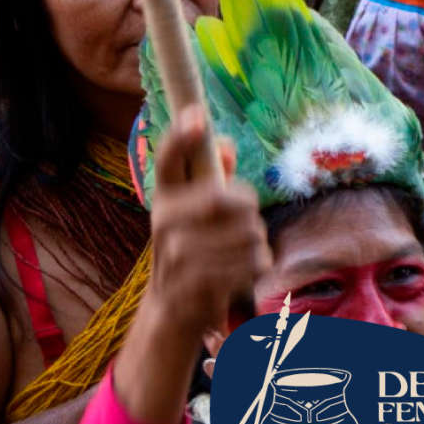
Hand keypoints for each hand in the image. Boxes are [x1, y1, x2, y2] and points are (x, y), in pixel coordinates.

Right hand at [148, 105, 271, 336]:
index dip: (181, 136)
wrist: (174, 309)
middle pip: (226, 198)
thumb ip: (209, 176)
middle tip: (248, 221)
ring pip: (247, 233)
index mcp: (165, 199)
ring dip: (257, 241)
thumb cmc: (193, 249)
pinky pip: (251, 263)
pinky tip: (244, 270)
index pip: (169, 160)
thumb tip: (225, 143)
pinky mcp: (197, 285)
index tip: (197, 114)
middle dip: (248, 209)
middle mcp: (164, 222)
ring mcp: (177, 256)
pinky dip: (258, 265)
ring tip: (245, 250)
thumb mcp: (193, 212)